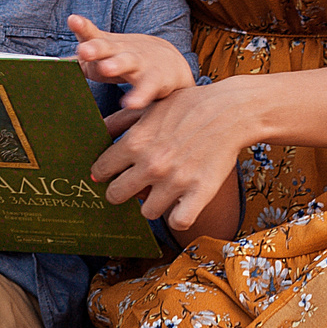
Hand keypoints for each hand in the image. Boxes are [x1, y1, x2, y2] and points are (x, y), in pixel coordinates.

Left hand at [68, 15, 193, 109]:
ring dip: (117, 64)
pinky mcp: (155, 80)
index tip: (73, 19)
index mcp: (107, 46)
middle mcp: (122, 51)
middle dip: (96, 47)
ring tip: (106, 68)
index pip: (93, 34)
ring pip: (128, 62)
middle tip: (84, 49)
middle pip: (108, 47)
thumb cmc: (126, 60)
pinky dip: (139, 96)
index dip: (83, 27)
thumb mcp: (103, 56)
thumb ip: (80, 59)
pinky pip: (147, 89)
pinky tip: (131, 103)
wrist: (169, 63)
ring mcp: (140, 64)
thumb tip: (52, 63)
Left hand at [89, 75, 253, 232]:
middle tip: (132, 186)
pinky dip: (179, 217)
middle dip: (121, 192)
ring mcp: (175, 181)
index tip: (111, 173)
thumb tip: (96, 132)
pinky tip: (181, 204)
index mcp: (135, 142)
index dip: (104, 173)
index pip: (101, 170)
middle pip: (116, 195)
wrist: (229, 110)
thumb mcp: (150, 106)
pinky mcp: (199, 192)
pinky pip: (178, 222)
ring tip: (161, 192)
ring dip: (152, 204)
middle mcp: (151, 164)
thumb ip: (120, 120)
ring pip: (147, 212)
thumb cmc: (188, 105)